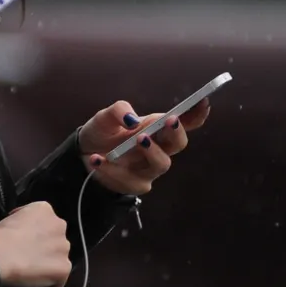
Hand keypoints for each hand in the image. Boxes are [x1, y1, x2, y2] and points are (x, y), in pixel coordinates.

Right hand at [0, 201, 71, 286]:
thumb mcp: (11, 219)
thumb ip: (25, 225)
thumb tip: (25, 236)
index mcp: (44, 209)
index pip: (44, 223)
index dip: (35, 235)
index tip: (24, 245)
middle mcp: (59, 225)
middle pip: (55, 240)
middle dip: (45, 249)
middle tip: (29, 259)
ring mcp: (64, 247)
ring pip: (59, 259)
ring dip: (48, 266)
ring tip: (32, 276)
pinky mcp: (64, 268)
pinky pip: (59, 281)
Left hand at [78, 98, 210, 195]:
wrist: (82, 155)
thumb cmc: (102, 132)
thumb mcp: (105, 116)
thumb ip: (119, 110)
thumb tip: (131, 120)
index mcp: (156, 128)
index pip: (183, 122)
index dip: (197, 114)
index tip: (204, 102)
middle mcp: (159, 148)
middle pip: (179, 144)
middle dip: (176, 133)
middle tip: (168, 121)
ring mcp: (149, 168)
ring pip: (161, 164)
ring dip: (151, 152)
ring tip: (135, 140)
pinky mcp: (136, 184)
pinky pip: (131, 180)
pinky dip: (112, 169)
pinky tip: (97, 159)